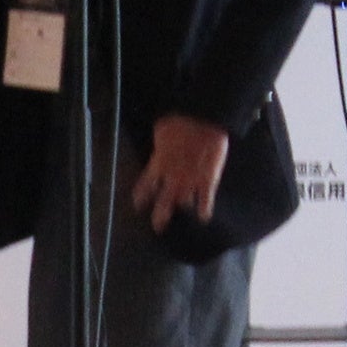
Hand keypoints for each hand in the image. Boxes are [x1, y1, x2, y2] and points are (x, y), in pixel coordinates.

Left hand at [130, 115, 230, 230]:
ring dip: (183, 207)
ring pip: (184, 202)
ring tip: (184, 213)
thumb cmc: (179, 119)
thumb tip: (160, 144)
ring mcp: (190, 181)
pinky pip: (205, 200)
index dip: (141, 196)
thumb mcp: (162, 131)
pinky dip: (204, 210)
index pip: (146, 185)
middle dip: (160, 216)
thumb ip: (161, 144)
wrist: (201, 119)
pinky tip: (204, 218)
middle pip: (163, 202)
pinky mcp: (208, 180)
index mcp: (158, 164)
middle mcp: (172, 177)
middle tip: (158, 226)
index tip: (138, 205)